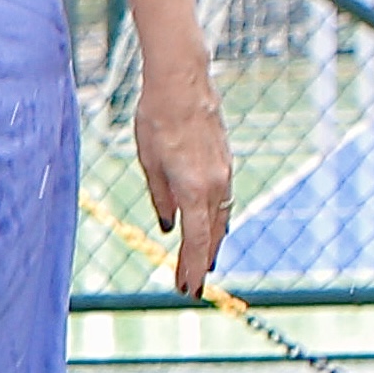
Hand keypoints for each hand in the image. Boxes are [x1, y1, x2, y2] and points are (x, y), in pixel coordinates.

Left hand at [135, 49, 232, 297]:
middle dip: (200, 263)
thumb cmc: (157, 121)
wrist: (182, 83)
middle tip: (189, 287)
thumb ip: (161, 198)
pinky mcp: (224, 162)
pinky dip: (216, 221)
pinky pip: (223, 201)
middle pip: (212, 235)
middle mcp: (215, 184)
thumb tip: (167, 227)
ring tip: (200, 266)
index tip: (186, 289)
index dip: (191, 267)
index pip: (196, 241)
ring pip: (221, 219)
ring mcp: (224, 173)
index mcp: (194, 189)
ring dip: (211, 244)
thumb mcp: (149, 164)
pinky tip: (210, 230)